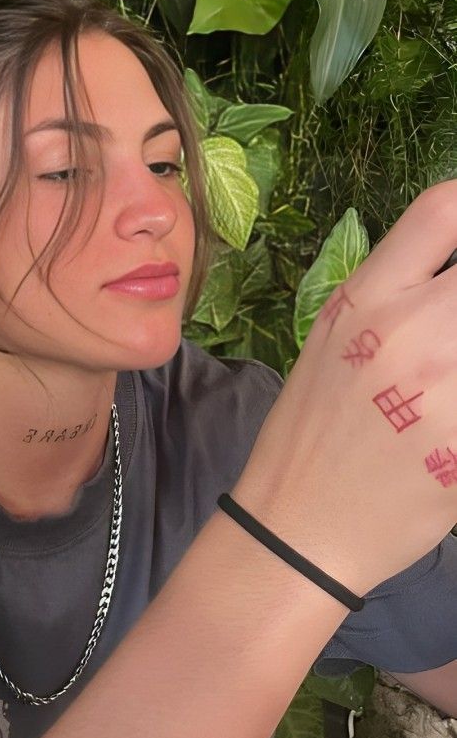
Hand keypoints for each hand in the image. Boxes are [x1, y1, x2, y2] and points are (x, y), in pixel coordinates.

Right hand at [238, 181, 456, 594]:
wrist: (298, 526)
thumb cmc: (309, 434)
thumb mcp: (331, 344)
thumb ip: (394, 297)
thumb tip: (452, 279)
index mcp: (363, 300)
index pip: (444, 210)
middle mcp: (409, 332)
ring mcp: (445, 391)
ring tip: (454, 373)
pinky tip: (455, 419)